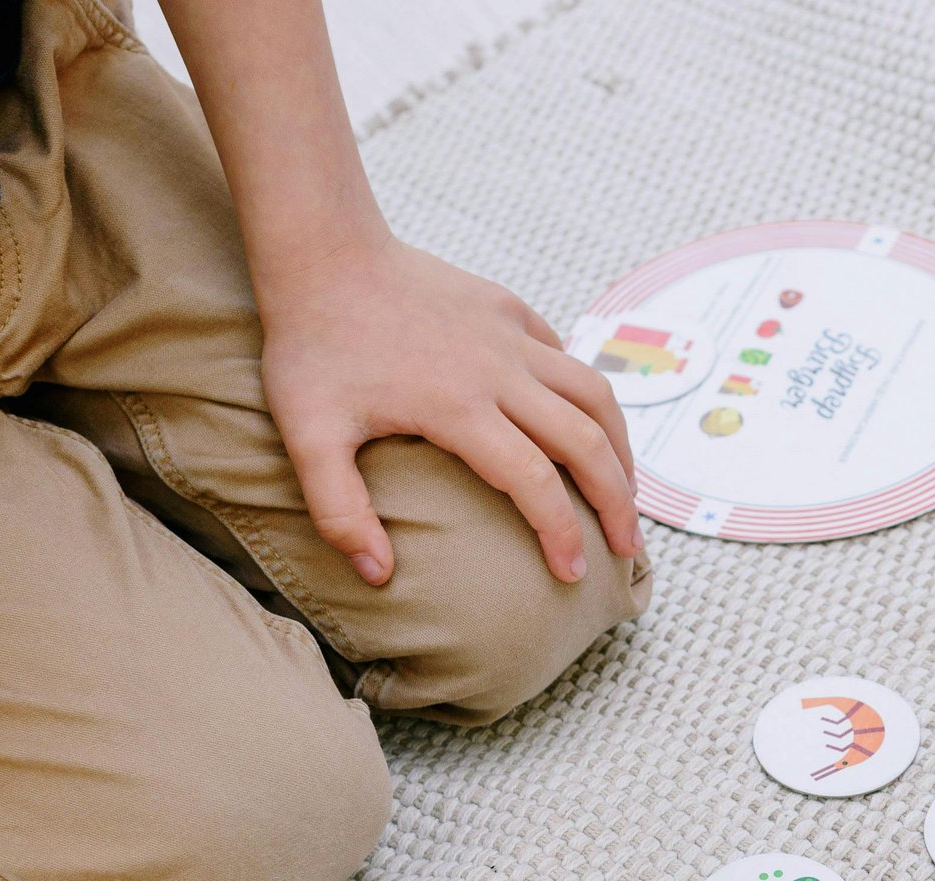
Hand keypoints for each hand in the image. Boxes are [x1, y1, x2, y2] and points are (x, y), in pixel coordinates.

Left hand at [256, 234, 642, 584]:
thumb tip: (377, 576)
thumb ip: (339, 511)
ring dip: (621, 447)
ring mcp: (511, 336)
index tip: (574, 572)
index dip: (563, 533)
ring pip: (595, 395)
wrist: (323, 250)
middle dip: (617, 502)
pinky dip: (586, 397)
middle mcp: (500, 373)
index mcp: (459, 409)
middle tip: (627, 547)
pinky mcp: (509, 309)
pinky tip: (584, 425)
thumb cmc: (311, 346)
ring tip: (626, 489)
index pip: (535, 484)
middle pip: (586, 443)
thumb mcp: (307, 436)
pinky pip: (565, 358)